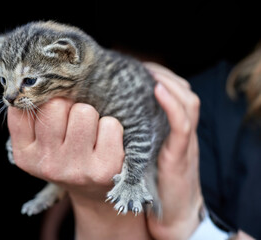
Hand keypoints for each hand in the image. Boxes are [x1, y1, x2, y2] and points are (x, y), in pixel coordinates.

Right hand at [7, 99, 150, 239]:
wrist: (93, 191)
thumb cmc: (66, 157)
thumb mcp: (40, 142)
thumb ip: (34, 117)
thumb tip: (39, 81)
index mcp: (25, 155)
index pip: (22, 108)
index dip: (40, 100)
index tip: (51, 109)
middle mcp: (47, 163)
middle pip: (56, 104)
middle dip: (68, 106)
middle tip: (73, 123)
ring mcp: (76, 169)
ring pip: (84, 111)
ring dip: (90, 116)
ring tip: (89, 134)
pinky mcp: (104, 169)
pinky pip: (110, 124)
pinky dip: (111, 128)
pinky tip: (105, 143)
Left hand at [144, 62, 202, 239]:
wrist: (175, 214)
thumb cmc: (155, 183)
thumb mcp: (146, 152)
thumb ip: (137, 133)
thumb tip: (108, 116)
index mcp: (172, 129)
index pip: (173, 93)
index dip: (157, 75)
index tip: (134, 66)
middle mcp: (182, 131)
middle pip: (182, 91)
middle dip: (161, 73)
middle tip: (137, 65)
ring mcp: (184, 142)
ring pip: (187, 102)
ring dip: (167, 83)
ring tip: (147, 72)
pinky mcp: (181, 155)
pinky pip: (182, 125)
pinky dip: (172, 105)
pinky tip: (157, 90)